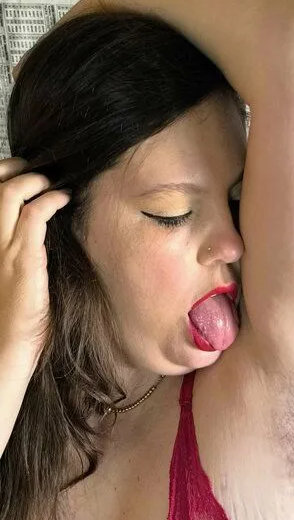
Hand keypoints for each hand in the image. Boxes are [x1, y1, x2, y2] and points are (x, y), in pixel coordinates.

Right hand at [0, 158, 70, 355]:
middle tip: (38, 171)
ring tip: (51, 182)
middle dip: (15, 169)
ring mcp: (2, 249)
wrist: (7, 349)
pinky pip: (34, 215)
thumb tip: (44, 234)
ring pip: (9, 193)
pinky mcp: (21, 260)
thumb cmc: (16, 322)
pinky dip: (50, 200)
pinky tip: (63, 200)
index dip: (3, 178)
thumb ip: (23, 253)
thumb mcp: (15, 278)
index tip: (24, 175)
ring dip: (32, 180)